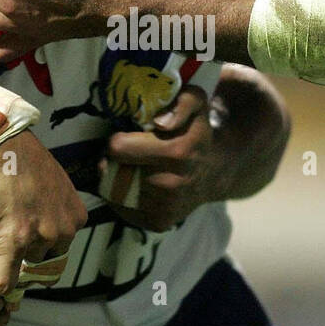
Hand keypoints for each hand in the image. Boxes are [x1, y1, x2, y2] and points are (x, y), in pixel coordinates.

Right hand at [0, 130, 86, 296]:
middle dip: (26, 255)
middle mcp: (64, 229)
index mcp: (76, 216)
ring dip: (7, 261)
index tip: (25, 249)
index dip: (41, 250)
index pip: (62, 249)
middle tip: (6, 250)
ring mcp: (41, 236)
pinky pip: (5, 278)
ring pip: (23, 266)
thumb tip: (41, 228)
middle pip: (44, 259)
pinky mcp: (15, 241)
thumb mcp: (52, 185)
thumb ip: (53, 210)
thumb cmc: (20, 159)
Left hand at [101, 86, 227, 232]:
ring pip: (113, 190)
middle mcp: (170, 185)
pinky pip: (121, 209)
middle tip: (127, 154)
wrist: (213, 172)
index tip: (127, 137)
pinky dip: (121, 197)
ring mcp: (164, 208)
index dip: (119, 139)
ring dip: (116, 178)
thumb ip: (182, 102)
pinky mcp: (158, 223)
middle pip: (111, 170)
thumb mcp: (196, 104)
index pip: (118, 148)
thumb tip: (160, 123)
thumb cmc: (196, 133)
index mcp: (177, 153)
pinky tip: (136, 186)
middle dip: (115, 160)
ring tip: (132, 168)